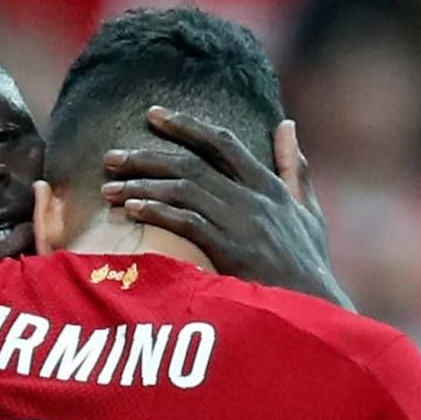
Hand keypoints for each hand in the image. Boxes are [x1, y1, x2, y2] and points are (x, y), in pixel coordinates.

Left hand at [101, 109, 352, 309]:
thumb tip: (287, 124)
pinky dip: (158, 212)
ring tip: (108, 187)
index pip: (222, 141)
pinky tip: (132, 209)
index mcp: (268, 185)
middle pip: (191, 163)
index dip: (185, 125)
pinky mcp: (230, 250)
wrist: (312, 305)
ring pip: (183, 190)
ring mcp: (241, 222)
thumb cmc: (308, 263)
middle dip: (146, 156)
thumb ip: (294, 167)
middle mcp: (253, 197)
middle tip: (112, 156)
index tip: (154, 114)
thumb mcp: (308, 210)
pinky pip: (186, 222)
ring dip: (141, 186)